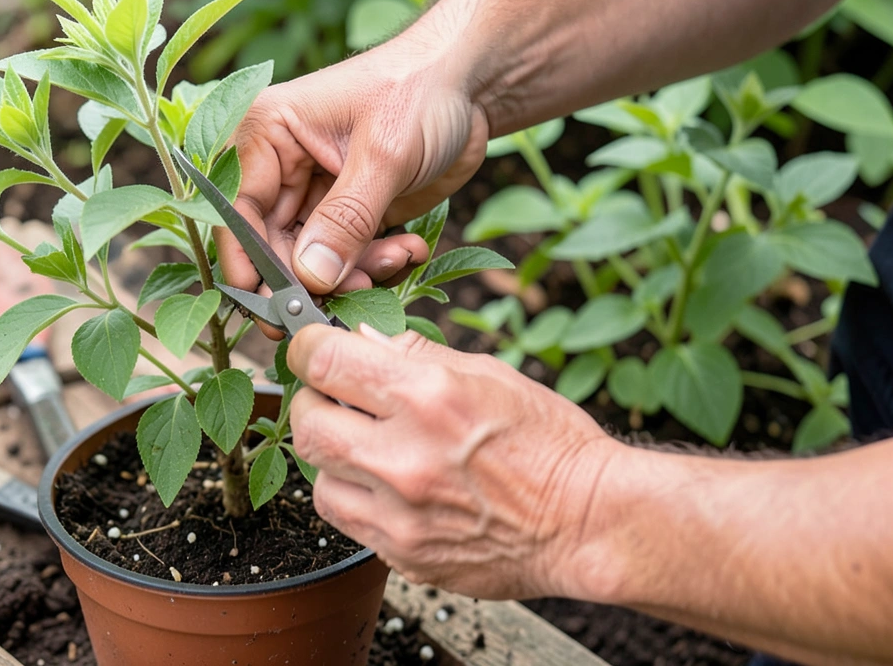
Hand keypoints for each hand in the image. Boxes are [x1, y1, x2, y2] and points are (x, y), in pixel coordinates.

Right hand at [219, 33, 489, 312]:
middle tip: (349, 298)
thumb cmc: (420, 90)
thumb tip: (310, 277)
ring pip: (311, 260)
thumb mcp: (383, 154)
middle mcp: (280, 165)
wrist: (472, 83)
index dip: (247, 261)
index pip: (239, 209)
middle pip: (271, 244)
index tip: (268, 306)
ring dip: (352, 275)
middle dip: (310, 277)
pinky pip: (346, 258)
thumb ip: (345, 219)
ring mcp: (314, 192)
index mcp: (267, 132)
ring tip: (396, 259)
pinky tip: (409, 248)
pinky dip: (374, 265)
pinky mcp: (348, 213)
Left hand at [286, 324, 621, 599]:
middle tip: (334, 397)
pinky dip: (354, 496)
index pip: (325, 361)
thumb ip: (415, 355)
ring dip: (332, 455)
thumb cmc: (550, 444)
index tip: (312, 348)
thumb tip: (361, 339)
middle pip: (306, 423)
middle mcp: (405, 456)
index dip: (308, 348)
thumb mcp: (489, 374)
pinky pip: (346, 519)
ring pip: (317, 477)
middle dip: (313, 402)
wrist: (586, 523)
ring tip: (368, 446)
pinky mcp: (402, 553)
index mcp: (428, 397)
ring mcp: (400, 513)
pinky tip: (386, 484)